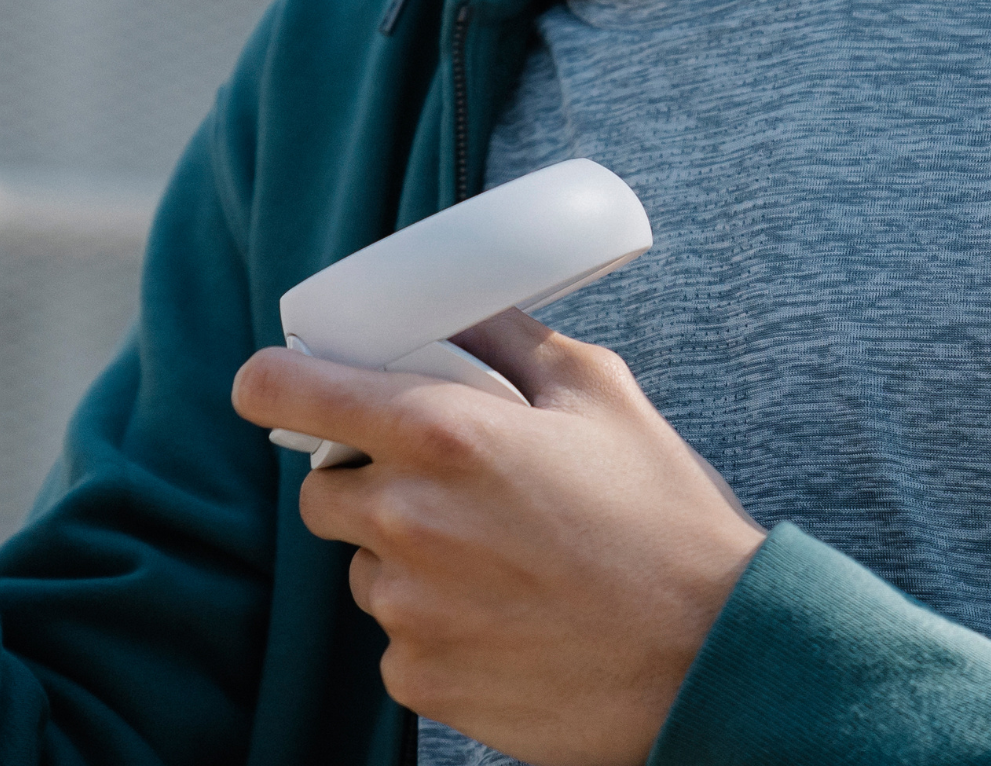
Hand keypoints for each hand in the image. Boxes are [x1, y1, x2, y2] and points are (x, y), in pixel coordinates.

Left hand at [233, 310, 763, 765]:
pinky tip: (507, 620)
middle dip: (367, 479)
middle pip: (321, 489)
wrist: (717, 663)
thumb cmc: (664, 520)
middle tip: (445, 484)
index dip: (273, 384)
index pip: (286, 392)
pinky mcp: (425, 683)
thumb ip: (509, 337)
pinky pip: (397, 641)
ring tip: (499, 560)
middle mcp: (407, 520)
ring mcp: (410, 611)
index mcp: (440, 434)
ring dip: (405, 556)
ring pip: (365, 567)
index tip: (277, 387)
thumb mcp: (597, 392)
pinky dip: (434, 628)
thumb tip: (458, 308)